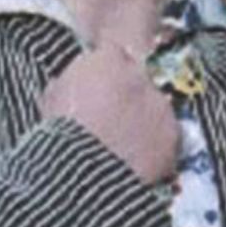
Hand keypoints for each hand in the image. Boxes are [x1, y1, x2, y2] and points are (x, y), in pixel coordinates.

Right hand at [38, 46, 178, 184]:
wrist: (79, 172)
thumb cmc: (58, 134)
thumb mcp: (52, 98)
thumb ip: (68, 82)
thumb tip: (70, 84)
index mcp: (106, 60)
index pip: (114, 54)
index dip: (107, 74)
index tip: (101, 89)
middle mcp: (140, 75)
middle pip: (139, 80)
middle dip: (129, 95)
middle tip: (113, 119)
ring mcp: (160, 104)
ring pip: (156, 108)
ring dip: (144, 121)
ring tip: (123, 146)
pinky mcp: (173, 133)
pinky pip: (167, 137)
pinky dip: (156, 147)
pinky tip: (137, 161)